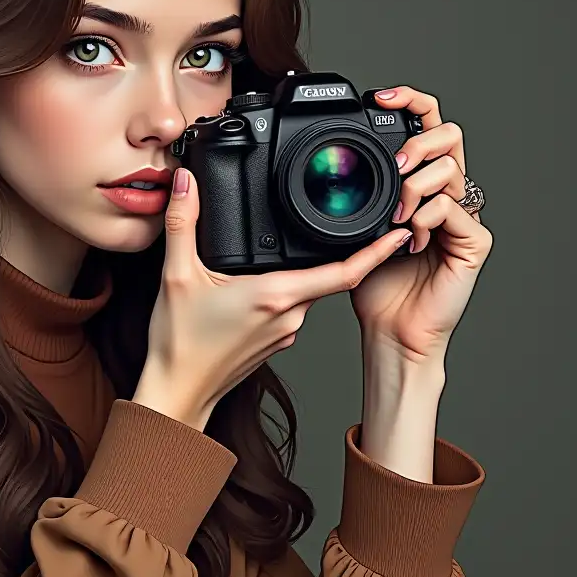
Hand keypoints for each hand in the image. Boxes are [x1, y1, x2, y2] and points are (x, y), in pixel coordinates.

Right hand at [133, 168, 413, 430]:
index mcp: (276, 295)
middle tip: (351, 225)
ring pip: (306, 293)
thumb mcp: (176, 274)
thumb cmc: (180, 344)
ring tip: (298, 250)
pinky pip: (290, 310)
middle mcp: (290, 316)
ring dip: (308, 273)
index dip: (377, 251)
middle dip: (340, 252)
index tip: (401, 232)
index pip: (345, 271)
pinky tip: (261, 285)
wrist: (176, 392)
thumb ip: (183, 223)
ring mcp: (284, 333)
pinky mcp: (272, 344)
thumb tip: (185, 183)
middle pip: (327, 277)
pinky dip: (285, 293)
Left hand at [350, 86, 492, 366]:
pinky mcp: (473, 242)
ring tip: (394, 218)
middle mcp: (446, 194)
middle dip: (417, 140)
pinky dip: (425, 219)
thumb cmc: (374, 286)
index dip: (410, 102)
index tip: (380, 96)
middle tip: (393, 164)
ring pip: (449, 169)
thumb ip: (355, 197)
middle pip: (449, 134)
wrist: (391, 330)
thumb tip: (325, 167)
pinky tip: (409, 242)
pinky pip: (452, 208)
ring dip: (413, 187)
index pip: (426, 126)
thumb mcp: (353, 229)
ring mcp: (462, 217)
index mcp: (420, 185)